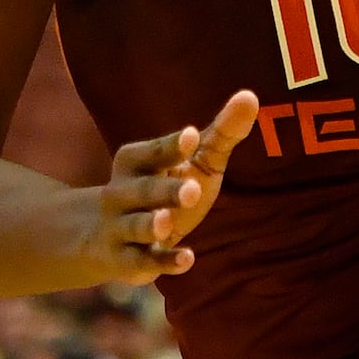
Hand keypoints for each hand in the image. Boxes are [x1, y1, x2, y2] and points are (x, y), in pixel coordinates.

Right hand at [87, 89, 259, 284]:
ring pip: (136, 226)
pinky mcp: (128, 262)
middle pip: (144, 190)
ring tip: (166, 222)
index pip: (152, 152)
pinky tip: (187, 259)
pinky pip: (143, 262)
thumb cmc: (164, 187)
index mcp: (136, 162)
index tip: (192, 136)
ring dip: (151, 224)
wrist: (107, 237)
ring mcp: (122, 228)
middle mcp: (122, 192)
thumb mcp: (194, 160)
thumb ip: (222, 132)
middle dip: (165, 191)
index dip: (171, 146)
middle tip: (191, 191)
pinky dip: (163, 261)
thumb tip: (251, 97)